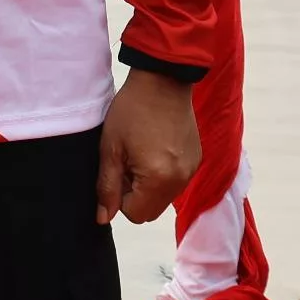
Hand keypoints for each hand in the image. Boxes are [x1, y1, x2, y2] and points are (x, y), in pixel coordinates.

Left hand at [95, 70, 199, 224]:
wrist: (163, 80)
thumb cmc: (132, 111)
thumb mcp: (110, 148)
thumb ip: (106, 187)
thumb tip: (103, 218)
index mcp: (159, 180)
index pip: (135, 215)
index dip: (120, 198)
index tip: (118, 170)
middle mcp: (180, 181)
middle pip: (151, 211)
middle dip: (135, 194)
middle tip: (127, 161)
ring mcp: (191, 171)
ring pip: (163, 197)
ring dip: (149, 185)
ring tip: (141, 152)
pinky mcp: (196, 160)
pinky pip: (176, 181)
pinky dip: (163, 173)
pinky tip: (155, 146)